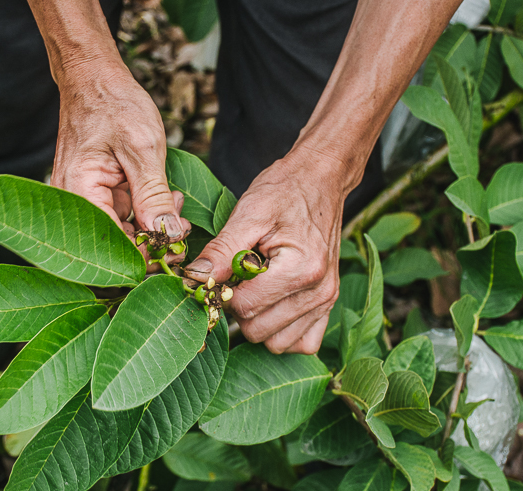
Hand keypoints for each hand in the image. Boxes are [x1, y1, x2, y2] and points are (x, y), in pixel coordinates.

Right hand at [50, 59, 189, 263]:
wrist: (95, 79)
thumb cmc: (114, 104)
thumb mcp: (143, 148)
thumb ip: (153, 194)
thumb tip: (166, 235)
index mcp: (79, 193)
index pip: (110, 247)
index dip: (144, 254)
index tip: (176, 245)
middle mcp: (75, 204)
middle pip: (115, 246)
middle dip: (153, 241)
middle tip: (182, 224)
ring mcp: (86, 201)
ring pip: (123, 233)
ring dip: (154, 226)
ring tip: (176, 201)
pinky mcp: (99, 196)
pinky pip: (124, 217)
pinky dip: (147, 212)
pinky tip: (166, 197)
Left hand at [185, 154, 346, 353]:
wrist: (320, 179)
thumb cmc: (284, 191)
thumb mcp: (248, 213)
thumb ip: (222, 250)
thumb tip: (194, 278)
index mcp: (300, 269)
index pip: (244, 307)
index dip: (223, 291)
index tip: (222, 270)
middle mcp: (319, 292)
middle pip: (258, 330)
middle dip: (239, 308)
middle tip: (238, 276)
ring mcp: (327, 301)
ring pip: (277, 343)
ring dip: (258, 322)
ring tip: (256, 286)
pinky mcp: (329, 305)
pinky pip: (302, 343)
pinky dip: (282, 331)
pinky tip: (272, 303)